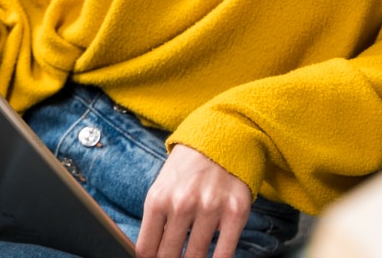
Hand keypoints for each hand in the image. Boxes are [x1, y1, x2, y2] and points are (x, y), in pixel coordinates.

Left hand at [137, 144, 251, 257]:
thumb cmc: (189, 166)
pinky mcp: (235, 211)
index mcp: (158, 199)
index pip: (146, 249)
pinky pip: (224, 252)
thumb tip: (153, 254)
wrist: (224, 135)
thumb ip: (156, 219)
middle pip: (168, 256)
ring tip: (191, 256)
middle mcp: (182, 204)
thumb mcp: (163, 187)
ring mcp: (210, 208)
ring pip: (195, 257)